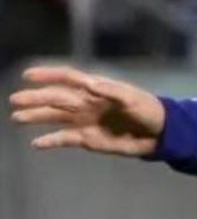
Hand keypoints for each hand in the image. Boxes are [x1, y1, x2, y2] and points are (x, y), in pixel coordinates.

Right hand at [8, 65, 165, 156]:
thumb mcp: (133, 98)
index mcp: (95, 90)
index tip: (28, 75)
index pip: (68, 78)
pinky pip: (65, 139)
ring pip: (55, 117)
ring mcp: (85, 121)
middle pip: (55, 99)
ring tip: (17, 118)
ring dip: (36, 117)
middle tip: (15, 100)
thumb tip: (89, 84)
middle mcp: (85, 103)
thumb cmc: (148, 110)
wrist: (159, 134)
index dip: (49, 75)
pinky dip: (51, 141)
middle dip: (35, 99)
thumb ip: (111, 91)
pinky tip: (36, 143)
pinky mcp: (88, 139)